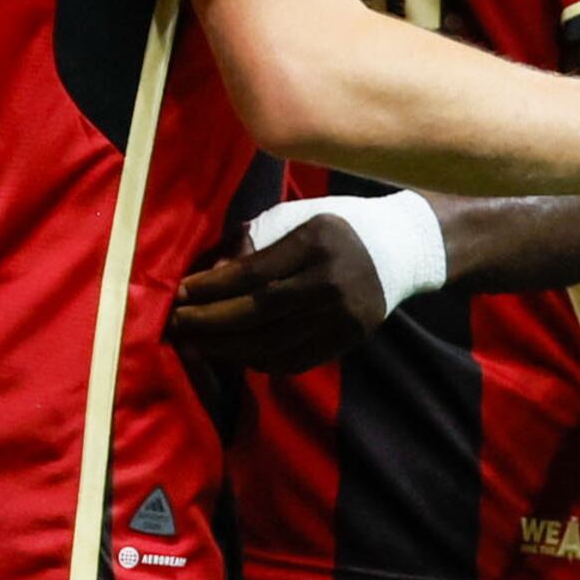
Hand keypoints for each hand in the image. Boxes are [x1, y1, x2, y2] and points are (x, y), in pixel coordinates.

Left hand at [169, 218, 387, 371]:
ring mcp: (344, 315)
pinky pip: (295, 360)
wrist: (402, 247)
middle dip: (211, 322)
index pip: (253, 274)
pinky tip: (235, 354)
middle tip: (177, 326)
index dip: (212, 289)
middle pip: (259, 313)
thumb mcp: (295, 218)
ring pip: (273, 343)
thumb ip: (252, 244)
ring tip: (197, 345)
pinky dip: (260, 360)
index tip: (180, 295)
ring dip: (228, 348)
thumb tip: (210, 278)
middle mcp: (331, 281)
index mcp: (315, 242)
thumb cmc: (336, 226)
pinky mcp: (350, 339)